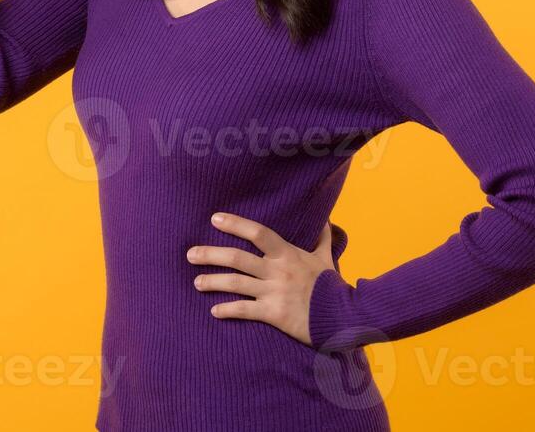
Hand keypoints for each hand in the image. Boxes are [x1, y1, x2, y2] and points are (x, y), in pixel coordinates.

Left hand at [188, 212, 336, 345]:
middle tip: (190, 254)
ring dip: (212, 282)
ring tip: (196, 282)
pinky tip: (214, 310)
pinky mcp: (273, 314)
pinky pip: (244, 311)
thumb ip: (322, 238)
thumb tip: (326, 218)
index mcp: (287, 254)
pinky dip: (227, 310)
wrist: (344, 316)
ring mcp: (273, 292)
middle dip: (210, 255)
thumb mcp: (326, 259)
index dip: (235, 224)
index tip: (214, 219)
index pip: (258, 233)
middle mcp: (277, 271)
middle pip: (237, 258)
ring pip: (235, 284)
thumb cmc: (332, 287)